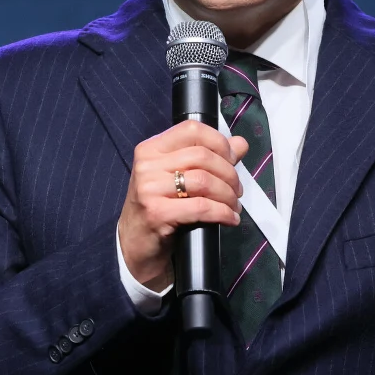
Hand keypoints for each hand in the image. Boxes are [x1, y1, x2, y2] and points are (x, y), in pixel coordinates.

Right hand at [118, 120, 248, 289]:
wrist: (134, 244)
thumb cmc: (159, 208)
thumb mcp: (180, 178)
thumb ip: (210, 157)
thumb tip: (240, 143)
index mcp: (151, 149)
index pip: (192, 129)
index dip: (219, 142)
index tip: (232, 159)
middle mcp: (147, 164)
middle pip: (202, 156)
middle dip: (229, 174)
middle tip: (237, 190)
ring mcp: (149, 188)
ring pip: (204, 181)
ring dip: (227, 195)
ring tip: (233, 205)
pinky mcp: (157, 213)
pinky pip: (201, 207)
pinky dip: (222, 213)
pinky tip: (229, 218)